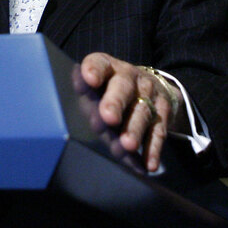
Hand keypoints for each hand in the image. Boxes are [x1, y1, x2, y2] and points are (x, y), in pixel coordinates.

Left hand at [79, 53, 179, 171]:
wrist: (152, 89)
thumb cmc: (111, 91)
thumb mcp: (96, 87)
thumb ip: (83, 94)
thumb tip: (64, 107)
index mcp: (109, 68)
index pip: (99, 63)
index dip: (94, 69)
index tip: (89, 79)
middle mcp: (130, 77)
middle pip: (123, 87)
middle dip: (115, 102)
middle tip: (108, 118)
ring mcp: (149, 94)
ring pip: (142, 111)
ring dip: (134, 129)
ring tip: (127, 145)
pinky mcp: (163, 112)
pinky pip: (158, 131)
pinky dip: (153, 149)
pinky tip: (148, 163)